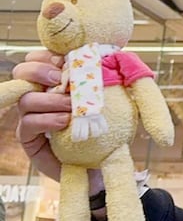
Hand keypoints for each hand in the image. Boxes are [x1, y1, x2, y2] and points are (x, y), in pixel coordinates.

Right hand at [12, 51, 104, 192]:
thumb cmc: (107, 128)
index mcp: (57, 80)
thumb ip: (114, 77)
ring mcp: (32, 116)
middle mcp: (40, 94)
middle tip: (60, 77)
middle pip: (23, 71)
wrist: (101, 165)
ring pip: (27, 99)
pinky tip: (66, 121)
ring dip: (50, 99)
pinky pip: (28, 124)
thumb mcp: (117, 98)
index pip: (39, 57)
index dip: (48, 55)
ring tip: (71, 106)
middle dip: (39, 69)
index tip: (67, 59)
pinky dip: (47, 120)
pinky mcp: (30, 138)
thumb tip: (121, 56)